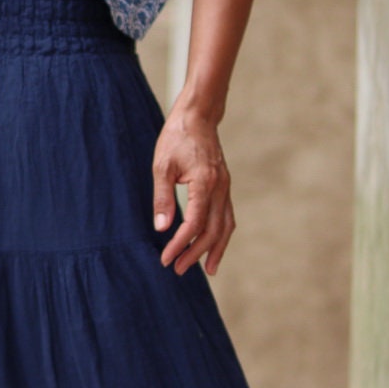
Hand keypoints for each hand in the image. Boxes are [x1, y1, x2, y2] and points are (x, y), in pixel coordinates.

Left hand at [152, 105, 235, 275]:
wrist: (198, 116)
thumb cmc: (177, 138)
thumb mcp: (162, 165)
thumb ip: (162, 197)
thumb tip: (161, 228)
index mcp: (204, 182)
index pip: (194, 223)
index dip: (180, 244)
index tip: (166, 258)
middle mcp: (220, 188)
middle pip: (212, 230)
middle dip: (196, 253)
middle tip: (178, 269)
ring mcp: (225, 188)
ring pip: (225, 227)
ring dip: (216, 250)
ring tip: (208, 270)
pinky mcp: (224, 187)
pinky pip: (227, 217)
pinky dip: (222, 235)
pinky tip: (214, 246)